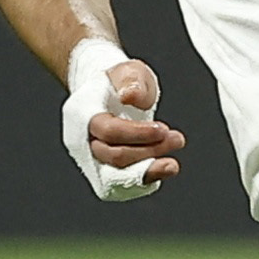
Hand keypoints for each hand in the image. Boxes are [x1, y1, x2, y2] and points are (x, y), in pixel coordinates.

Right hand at [61, 37, 183, 201]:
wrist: (107, 95)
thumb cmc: (118, 82)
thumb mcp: (129, 70)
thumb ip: (132, 81)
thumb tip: (130, 97)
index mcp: (81, 113)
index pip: (108, 130)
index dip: (138, 133)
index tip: (163, 128)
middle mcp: (81, 140)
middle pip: (112, 156)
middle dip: (149, 151)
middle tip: (177, 139)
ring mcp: (89, 159)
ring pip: (114, 179)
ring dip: (147, 173)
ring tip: (172, 164)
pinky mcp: (102, 172)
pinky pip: (119, 187)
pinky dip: (141, 182)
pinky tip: (161, 171)